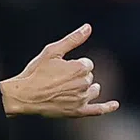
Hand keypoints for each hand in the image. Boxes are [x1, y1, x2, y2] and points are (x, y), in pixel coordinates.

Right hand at [0, 24, 118, 117]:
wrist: (24, 96)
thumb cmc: (36, 72)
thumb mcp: (52, 51)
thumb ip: (73, 39)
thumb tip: (88, 27)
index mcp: (80, 68)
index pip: (87, 64)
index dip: (73, 65)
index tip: (59, 69)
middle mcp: (84, 84)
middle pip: (89, 77)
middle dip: (78, 77)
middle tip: (57, 80)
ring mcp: (82, 99)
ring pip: (93, 90)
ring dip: (86, 89)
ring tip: (67, 90)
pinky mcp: (78, 112)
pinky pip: (97, 110)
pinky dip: (107, 107)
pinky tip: (115, 105)